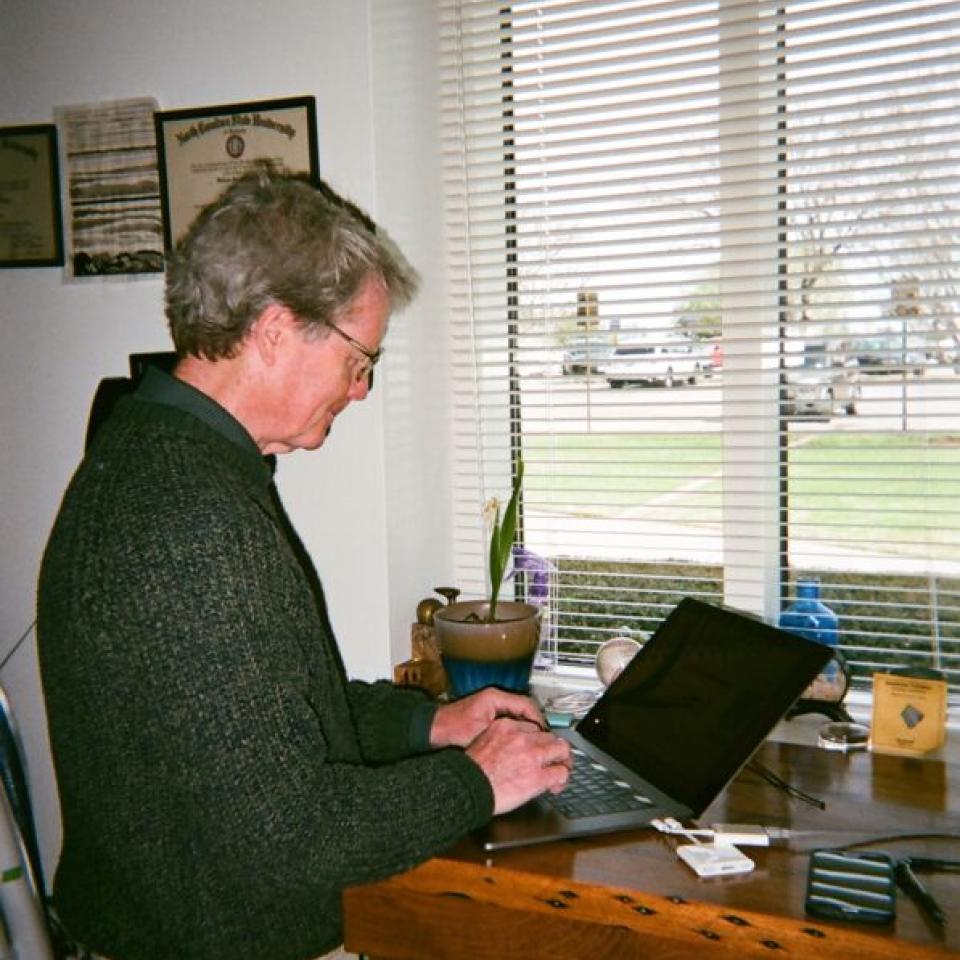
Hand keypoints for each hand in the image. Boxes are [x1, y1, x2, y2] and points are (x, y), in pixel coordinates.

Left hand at [429, 687, 546, 748]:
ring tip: (535, 745)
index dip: (539, 721)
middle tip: (544, 742)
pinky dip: (517, 732)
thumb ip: (501, 732)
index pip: (527, 705)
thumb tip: (524, 736)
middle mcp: (495, 699)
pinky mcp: (488, 717)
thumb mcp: (479, 731)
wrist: (432, 730)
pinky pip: (510, 722)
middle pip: (525, 710)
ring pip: (519, 717)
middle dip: (535, 726)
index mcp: (495, 697)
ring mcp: (492, 707)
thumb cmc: (451, 729)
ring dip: (527, 730)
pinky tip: (518, 745)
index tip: (545, 735)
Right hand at [466, 718, 571, 814]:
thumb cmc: (472, 770)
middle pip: (550, 736)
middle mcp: (523, 737)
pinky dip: (562, 779)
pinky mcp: (539, 776)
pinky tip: (557, 785)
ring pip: (561, 750)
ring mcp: (533, 755)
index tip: (538, 747)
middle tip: (555, 758)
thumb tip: (512, 750)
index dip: (538, 740)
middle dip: (553, 748)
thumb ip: (502, 741)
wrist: (469, 786)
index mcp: (507, 726)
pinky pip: (560, 773)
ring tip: (561, 769)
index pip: (533, 728)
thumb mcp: (484, 742)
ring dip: (563, 761)